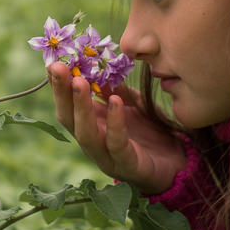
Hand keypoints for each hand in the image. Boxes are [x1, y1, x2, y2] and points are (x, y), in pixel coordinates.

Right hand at [47, 61, 187, 193]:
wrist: (177, 163)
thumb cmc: (151, 133)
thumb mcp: (132, 104)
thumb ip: (115, 90)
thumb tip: (98, 69)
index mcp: (91, 126)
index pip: (67, 105)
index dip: (58, 85)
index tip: (52, 62)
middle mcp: (93, 143)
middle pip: (69, 119)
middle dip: (62, 92)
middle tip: (58, 67)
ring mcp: (108, 158)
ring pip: (86, 134)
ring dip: (80, 107)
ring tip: (79, 82)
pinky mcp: (128, 166)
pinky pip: (117, 144)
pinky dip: (115, 123)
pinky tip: (115, 102)